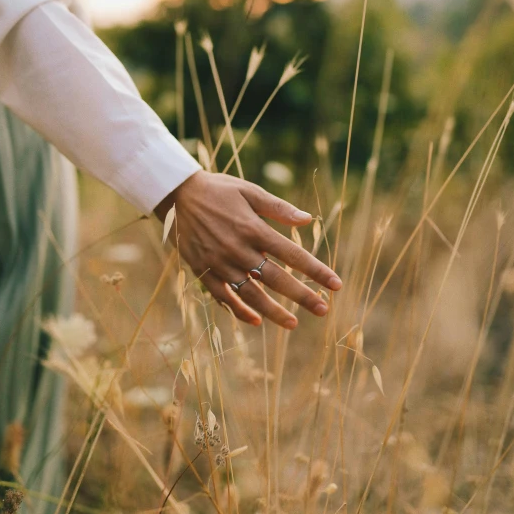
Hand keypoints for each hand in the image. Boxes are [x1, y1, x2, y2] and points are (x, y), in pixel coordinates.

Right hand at [155, 171, 341, 328]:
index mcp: (253, 228)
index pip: (292, 253)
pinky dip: (239, 310)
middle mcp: (238, 248)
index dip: (316, 270)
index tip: (336, 284)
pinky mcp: (203, 270)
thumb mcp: (250, 191)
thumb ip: (278, 208)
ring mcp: (219, 262)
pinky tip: (256, 321)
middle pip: (275, 278)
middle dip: (302, 296)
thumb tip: (308, 219)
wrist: (177, 194)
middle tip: (323, 309)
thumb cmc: (219, 190)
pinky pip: (223, 296)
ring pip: (250, 293)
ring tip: (293, 323)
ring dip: (273, 311)